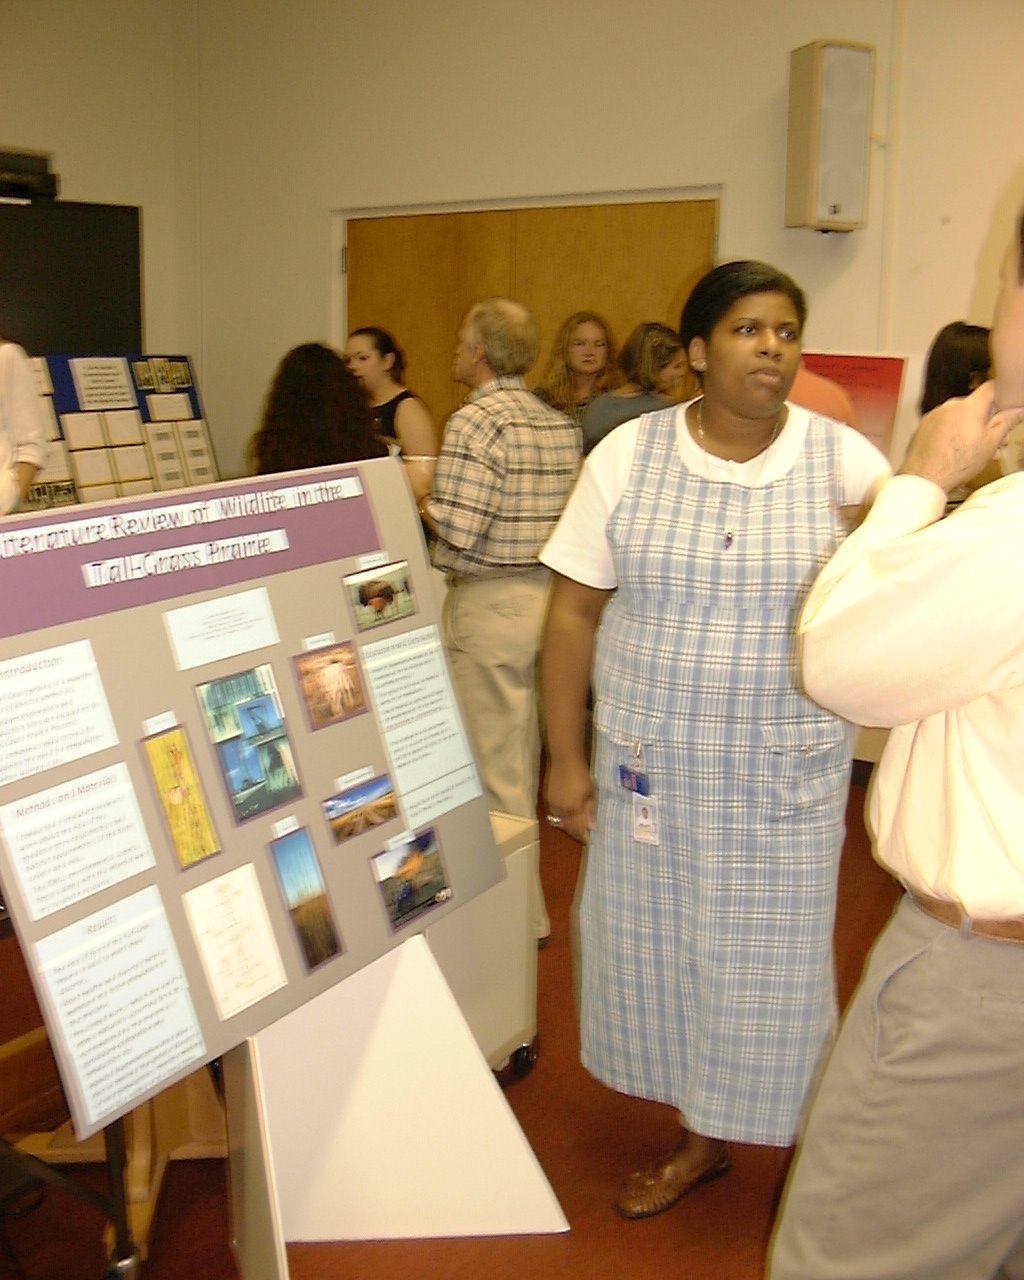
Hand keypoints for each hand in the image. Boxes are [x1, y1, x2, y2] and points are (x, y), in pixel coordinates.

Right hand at [545, 754, 596, 844]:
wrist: (564, 759)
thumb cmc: (581, 774)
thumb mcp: (591, 792)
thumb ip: (590, 810)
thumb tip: (592, 826)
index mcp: (573, 809)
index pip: (577, 829)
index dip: (583, 836)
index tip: (589, 840)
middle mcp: (560, 810)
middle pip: (567, 827)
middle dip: (575, 832)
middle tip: (583, 835)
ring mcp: (552, 804)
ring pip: (560, 821)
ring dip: (568, 826)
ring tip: (575, 826)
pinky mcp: (547, 798)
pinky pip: (555, 813)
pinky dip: (562, 817)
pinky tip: (567, 815)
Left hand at [901, 382, 1023, 493]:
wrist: (924, 478)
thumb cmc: (956, 464)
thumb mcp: (990, 444)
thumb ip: (1006, 422)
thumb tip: (1018, 411)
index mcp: (970, 406)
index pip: (991, 388)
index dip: (1001, 395)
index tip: (1005, 406)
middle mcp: (951, 405)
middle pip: (974, 405)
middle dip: (987, 420)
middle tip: (996, 440)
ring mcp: (935, 414)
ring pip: (959, 415)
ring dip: (970, 428)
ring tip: (976, 450)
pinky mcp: (924, 425)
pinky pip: (944, 423)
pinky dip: (952, 431)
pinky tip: (957, 449)